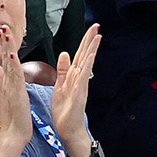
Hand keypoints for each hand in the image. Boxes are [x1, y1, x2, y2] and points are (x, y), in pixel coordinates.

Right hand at [0, 25, 32, 152]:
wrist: (15, 132)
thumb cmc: (14, 114)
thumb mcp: (8, 93)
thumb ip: (1, 79)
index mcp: (8, 80)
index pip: (5, 59)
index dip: (4, 46)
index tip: (2, 32)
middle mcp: (8, 81)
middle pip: (5, 58)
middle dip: (3, 43)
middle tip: (1, 28)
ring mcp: (11, 86)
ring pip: (9, 64)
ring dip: (6, 49)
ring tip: (4, 35)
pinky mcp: (16, 92)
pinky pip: (14, 76)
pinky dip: (12, 65)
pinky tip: (11, 55)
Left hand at [50, 24, 100, 151]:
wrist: (69, 130)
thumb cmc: (65, 110)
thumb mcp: (60, 86)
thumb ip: (62, 70)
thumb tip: (64, 53)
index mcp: (73, 76)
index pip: (79, 55)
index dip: (85, 42)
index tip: (91, 28)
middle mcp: (79, 79)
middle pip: (85, 56)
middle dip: (90, 41)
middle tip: (97, 26)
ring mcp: (80, 86)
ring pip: (86, 65)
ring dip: (91, 51)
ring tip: (97, 37)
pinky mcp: (78, 95)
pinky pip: (82, 79)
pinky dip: (85, 68)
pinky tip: (89, 59)